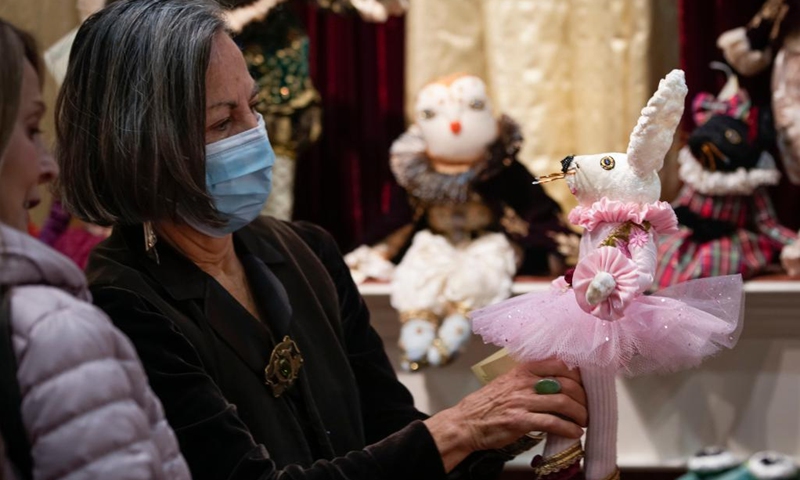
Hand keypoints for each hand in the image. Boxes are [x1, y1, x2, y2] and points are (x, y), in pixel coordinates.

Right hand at [423, 359, 586, 471]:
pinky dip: (569, 429)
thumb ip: (530, 378)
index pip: (559, 364)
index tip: (585, 385)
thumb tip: (557, 382)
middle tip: (587, 408)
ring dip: (580, 414)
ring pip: (563, 403)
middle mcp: (524, 382)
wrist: (466, 422)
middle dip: (583, 398)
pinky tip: (575, 433)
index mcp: (523, 369)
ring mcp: (522, 401)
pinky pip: (552, 423)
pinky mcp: (520, 421)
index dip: (578, 375)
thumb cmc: (488, 403)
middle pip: (566, 384)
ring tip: (584, 422)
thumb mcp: (508, 381)